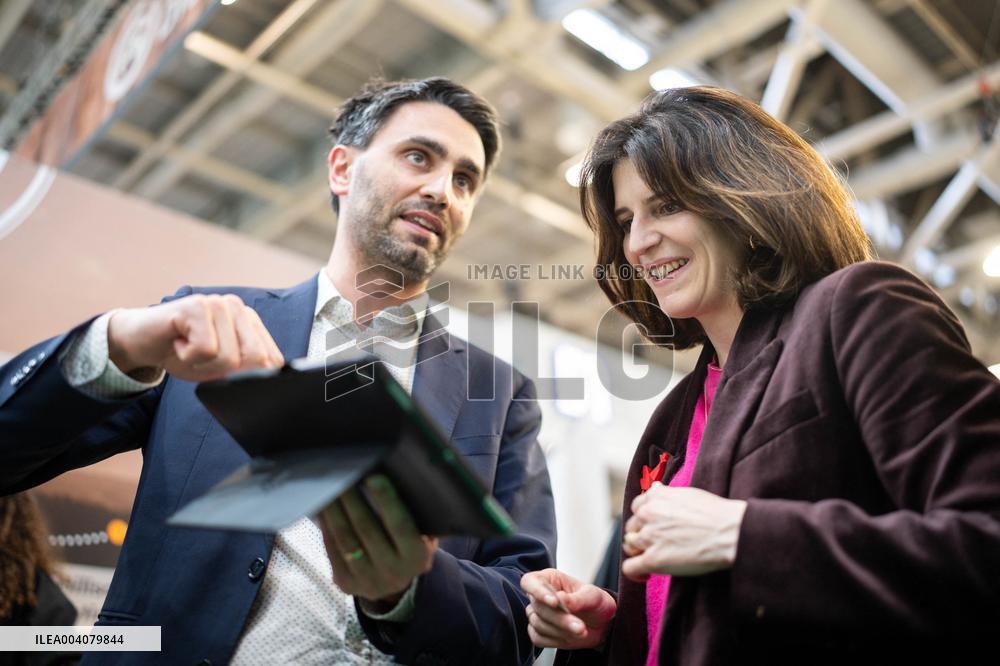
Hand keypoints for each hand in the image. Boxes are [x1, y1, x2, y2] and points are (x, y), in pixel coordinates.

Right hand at [107, 294, 283, 381]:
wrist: (140, 341)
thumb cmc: (182, 353)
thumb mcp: (221, 369)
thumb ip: (247, 371)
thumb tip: (266, 382)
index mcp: (250, 323)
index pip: (273, 360)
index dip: (248, 376)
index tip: (221, 369)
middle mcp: (239, 308)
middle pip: (254, 360)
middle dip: (225, 371)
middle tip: (202, 358)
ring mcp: (219, 303)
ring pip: (229, 358)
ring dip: (202, 365)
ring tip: (188, 349)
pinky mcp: (197, 306)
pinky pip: (205, 349)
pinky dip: (187, 356)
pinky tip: (178, 342)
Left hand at [319, 475, 436, 606]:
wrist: (395, 584)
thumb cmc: (409, 546)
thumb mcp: (424, 535)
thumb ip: (414, 515)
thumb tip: (393, 476)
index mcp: (417, 558)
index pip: (401, 525)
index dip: (387, 501)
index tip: (374, 477)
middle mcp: (393, 572)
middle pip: (367, 529)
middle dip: (353, 499)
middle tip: (344, 474)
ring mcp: (367, 580)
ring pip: (345, 538)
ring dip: (335, 509)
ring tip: (329, 486)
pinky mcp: (345, 582)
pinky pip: (331, 547)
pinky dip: (326, 524)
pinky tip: (323, 506)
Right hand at [521, 569, 615, 649]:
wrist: (602, 625)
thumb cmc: (597, 604)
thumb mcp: (593, 597)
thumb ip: (576, 599)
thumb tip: (560, 599)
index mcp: (550, 579)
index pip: (530, 581)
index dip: (537, 591)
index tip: (554, 602)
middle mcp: (540, 595)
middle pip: (537, 607)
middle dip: (560, 619)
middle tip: (580, 627)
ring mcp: (538, 614)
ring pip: (538, 624)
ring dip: (561, 630)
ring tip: (581, 631)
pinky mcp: (539, 632)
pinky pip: (538, 638)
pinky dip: (556, 640)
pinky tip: (571, 636)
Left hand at [622, 484, 746, 580]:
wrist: (730, 532)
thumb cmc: (716, 513)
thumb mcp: (688, 494)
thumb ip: (667, 494)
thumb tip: (656, 489)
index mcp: (655, 496)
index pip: (637, 508)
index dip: (645, 519)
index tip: (654, 528)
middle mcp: (647, 514)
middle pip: (632, 527)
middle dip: (642, 535)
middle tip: (660, 545)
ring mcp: (649, 537)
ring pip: (630, 546)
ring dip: (640, 552)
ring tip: (657, 558)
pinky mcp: (653, 559)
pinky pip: (630, 568)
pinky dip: (636, 572)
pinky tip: (645, 574)